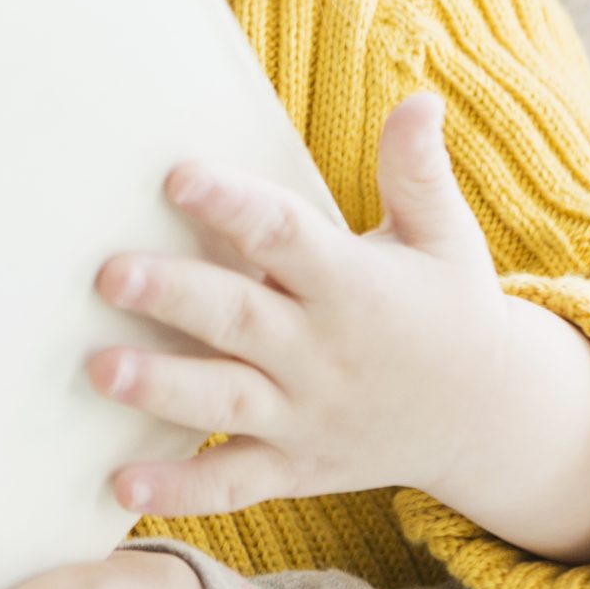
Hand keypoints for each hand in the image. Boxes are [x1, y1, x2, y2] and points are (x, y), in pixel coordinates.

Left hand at [90, 94, 511, 514]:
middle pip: (240, 320)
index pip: (287, 238)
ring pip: (226, 402)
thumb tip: (420, 99)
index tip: (178, 177)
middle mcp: (323, 352)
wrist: (488, 419)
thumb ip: (418, 171)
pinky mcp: (295, 468)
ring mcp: (305, 416)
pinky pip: (233, 484)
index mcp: (353, 285)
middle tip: (110, 274)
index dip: (234, 206)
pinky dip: (181, 490)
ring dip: (163, 388)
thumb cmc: (450, 310)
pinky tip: (121, 486)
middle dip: (175, 297)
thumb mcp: (445, 238)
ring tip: (100, 370)